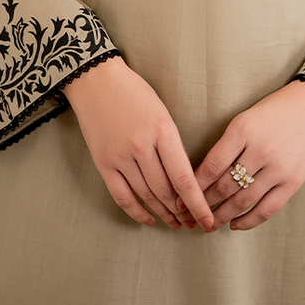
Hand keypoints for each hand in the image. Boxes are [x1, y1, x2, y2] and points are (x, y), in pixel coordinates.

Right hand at [62, 55, 213, 232]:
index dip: (197, 204)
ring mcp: (120, 156)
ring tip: (175, 223)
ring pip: (146, 195)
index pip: (184, 178)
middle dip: (182, 212)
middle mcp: (142, 146)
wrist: (96, 81)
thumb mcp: (163, 112)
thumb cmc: (134, 92)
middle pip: (166, 191)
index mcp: (163, 131)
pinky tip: (149, 219)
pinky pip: (121, 196)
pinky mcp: (103, 163)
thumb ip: (173, 144)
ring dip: (163, 213)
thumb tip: (184, 178)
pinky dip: (136, 212)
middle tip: (193, 223)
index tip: (207, 221)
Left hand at [191, 81, 304, 230]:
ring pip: (242, 201)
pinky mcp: (294, 181)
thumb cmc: (280, 108)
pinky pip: (267, 208)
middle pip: (223, 186)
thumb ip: (229, 143)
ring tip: (209, 224)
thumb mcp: (248, 116)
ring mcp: (278, 168)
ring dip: (222, 216)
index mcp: (242, 129)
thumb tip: (205, 173)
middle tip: (190, 215)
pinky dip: (249, 220)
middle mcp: (259, 150)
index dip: (192, 186)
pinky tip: (236, 225)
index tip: (180, 198)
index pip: (210, 166)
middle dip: (203, 204)